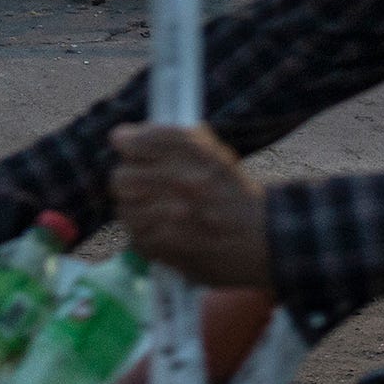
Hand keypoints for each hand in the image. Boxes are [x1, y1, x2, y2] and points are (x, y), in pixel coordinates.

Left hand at [109, 124, 271, 288]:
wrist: (263, 237)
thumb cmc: (235, 191)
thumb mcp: (212, 152)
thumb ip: (169, 139)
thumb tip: (120, 136)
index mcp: (191, 151)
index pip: (133, 142)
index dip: (129, 143)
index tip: (130, 147)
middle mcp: (179, 181)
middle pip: (121, 177)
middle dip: (128, 177)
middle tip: (140, 182)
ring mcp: (171, 218)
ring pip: (124, 208)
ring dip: (135, 207)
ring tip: (153, 208)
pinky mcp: (167, 247)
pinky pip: (135, 235)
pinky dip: (144, 232)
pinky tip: (160, 228)